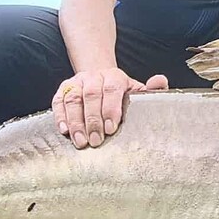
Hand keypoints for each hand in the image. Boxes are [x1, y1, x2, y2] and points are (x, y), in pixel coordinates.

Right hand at [52, 68, 167, 148]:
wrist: (100, 78)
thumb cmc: (122, 93)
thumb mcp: (137, 91)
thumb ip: (151, 89)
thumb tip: (160, 81)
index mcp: (114, 76)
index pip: (111, 89)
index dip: (110, 108)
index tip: (110, 128)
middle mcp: (94, 76)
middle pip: (91, 95)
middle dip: (93, 120)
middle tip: (96, 141)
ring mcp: (77, 82)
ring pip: (73, 99)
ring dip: (76, 122)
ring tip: (80, 141)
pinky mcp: (63, 89)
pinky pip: (58, 101)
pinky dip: (60, 116)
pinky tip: (64, 131)